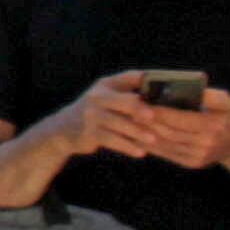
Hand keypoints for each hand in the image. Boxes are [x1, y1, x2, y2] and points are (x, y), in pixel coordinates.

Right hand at [49, 75, 172, 164]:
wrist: (64, 129)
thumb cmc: (96, 113)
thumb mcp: (106, 98)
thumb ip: (127, 95)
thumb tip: (161, 101)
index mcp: (106, 84)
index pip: (129, 77)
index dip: (146, 80)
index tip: (166, 85)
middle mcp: (98, 96)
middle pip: (123, 101)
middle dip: (138, 108)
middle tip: (154, 116)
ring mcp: (92, 115)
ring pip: (118, 123)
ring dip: (136, 132)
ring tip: (153, 139)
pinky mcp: (89, 133)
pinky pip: (112, 140)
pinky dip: (127, 146)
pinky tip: (140, 152)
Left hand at [128, 86, 229, 171]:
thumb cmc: (228, 115)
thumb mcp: (226, 101)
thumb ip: (208, 94)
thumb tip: (185, 87)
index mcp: (214, 125)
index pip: (181, 118)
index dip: (160, 111)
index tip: (142, 101)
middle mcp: (206, 144)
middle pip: (169, 132)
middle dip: (148, 122)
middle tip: (128, 110)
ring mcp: (198, 156)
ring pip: (165, 144)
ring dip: (145, 133)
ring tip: (129, 121)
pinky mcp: (192, 163)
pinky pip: (167, 154)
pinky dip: (151, 144)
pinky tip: (138, 134)